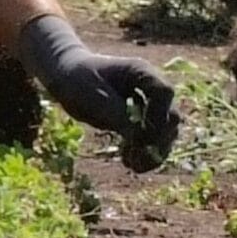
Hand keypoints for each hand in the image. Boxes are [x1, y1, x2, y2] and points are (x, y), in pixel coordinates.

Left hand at [13, 13, 179, 171]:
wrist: (66, 77)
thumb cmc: (76, 79)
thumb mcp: (91, 95)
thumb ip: (114, 112)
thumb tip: (137, 135)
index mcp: (141, 72)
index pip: (164, 93)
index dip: (158, 115)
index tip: (140, 135)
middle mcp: (150, 88)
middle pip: (170, 116)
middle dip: (157, 139)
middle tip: (138, 157)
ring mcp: (148, 105)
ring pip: (165, 132)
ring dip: (154, 151)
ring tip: (133, 166)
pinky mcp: (139, 121)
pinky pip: (152, 140)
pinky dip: (145, 153)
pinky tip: (129, 163)